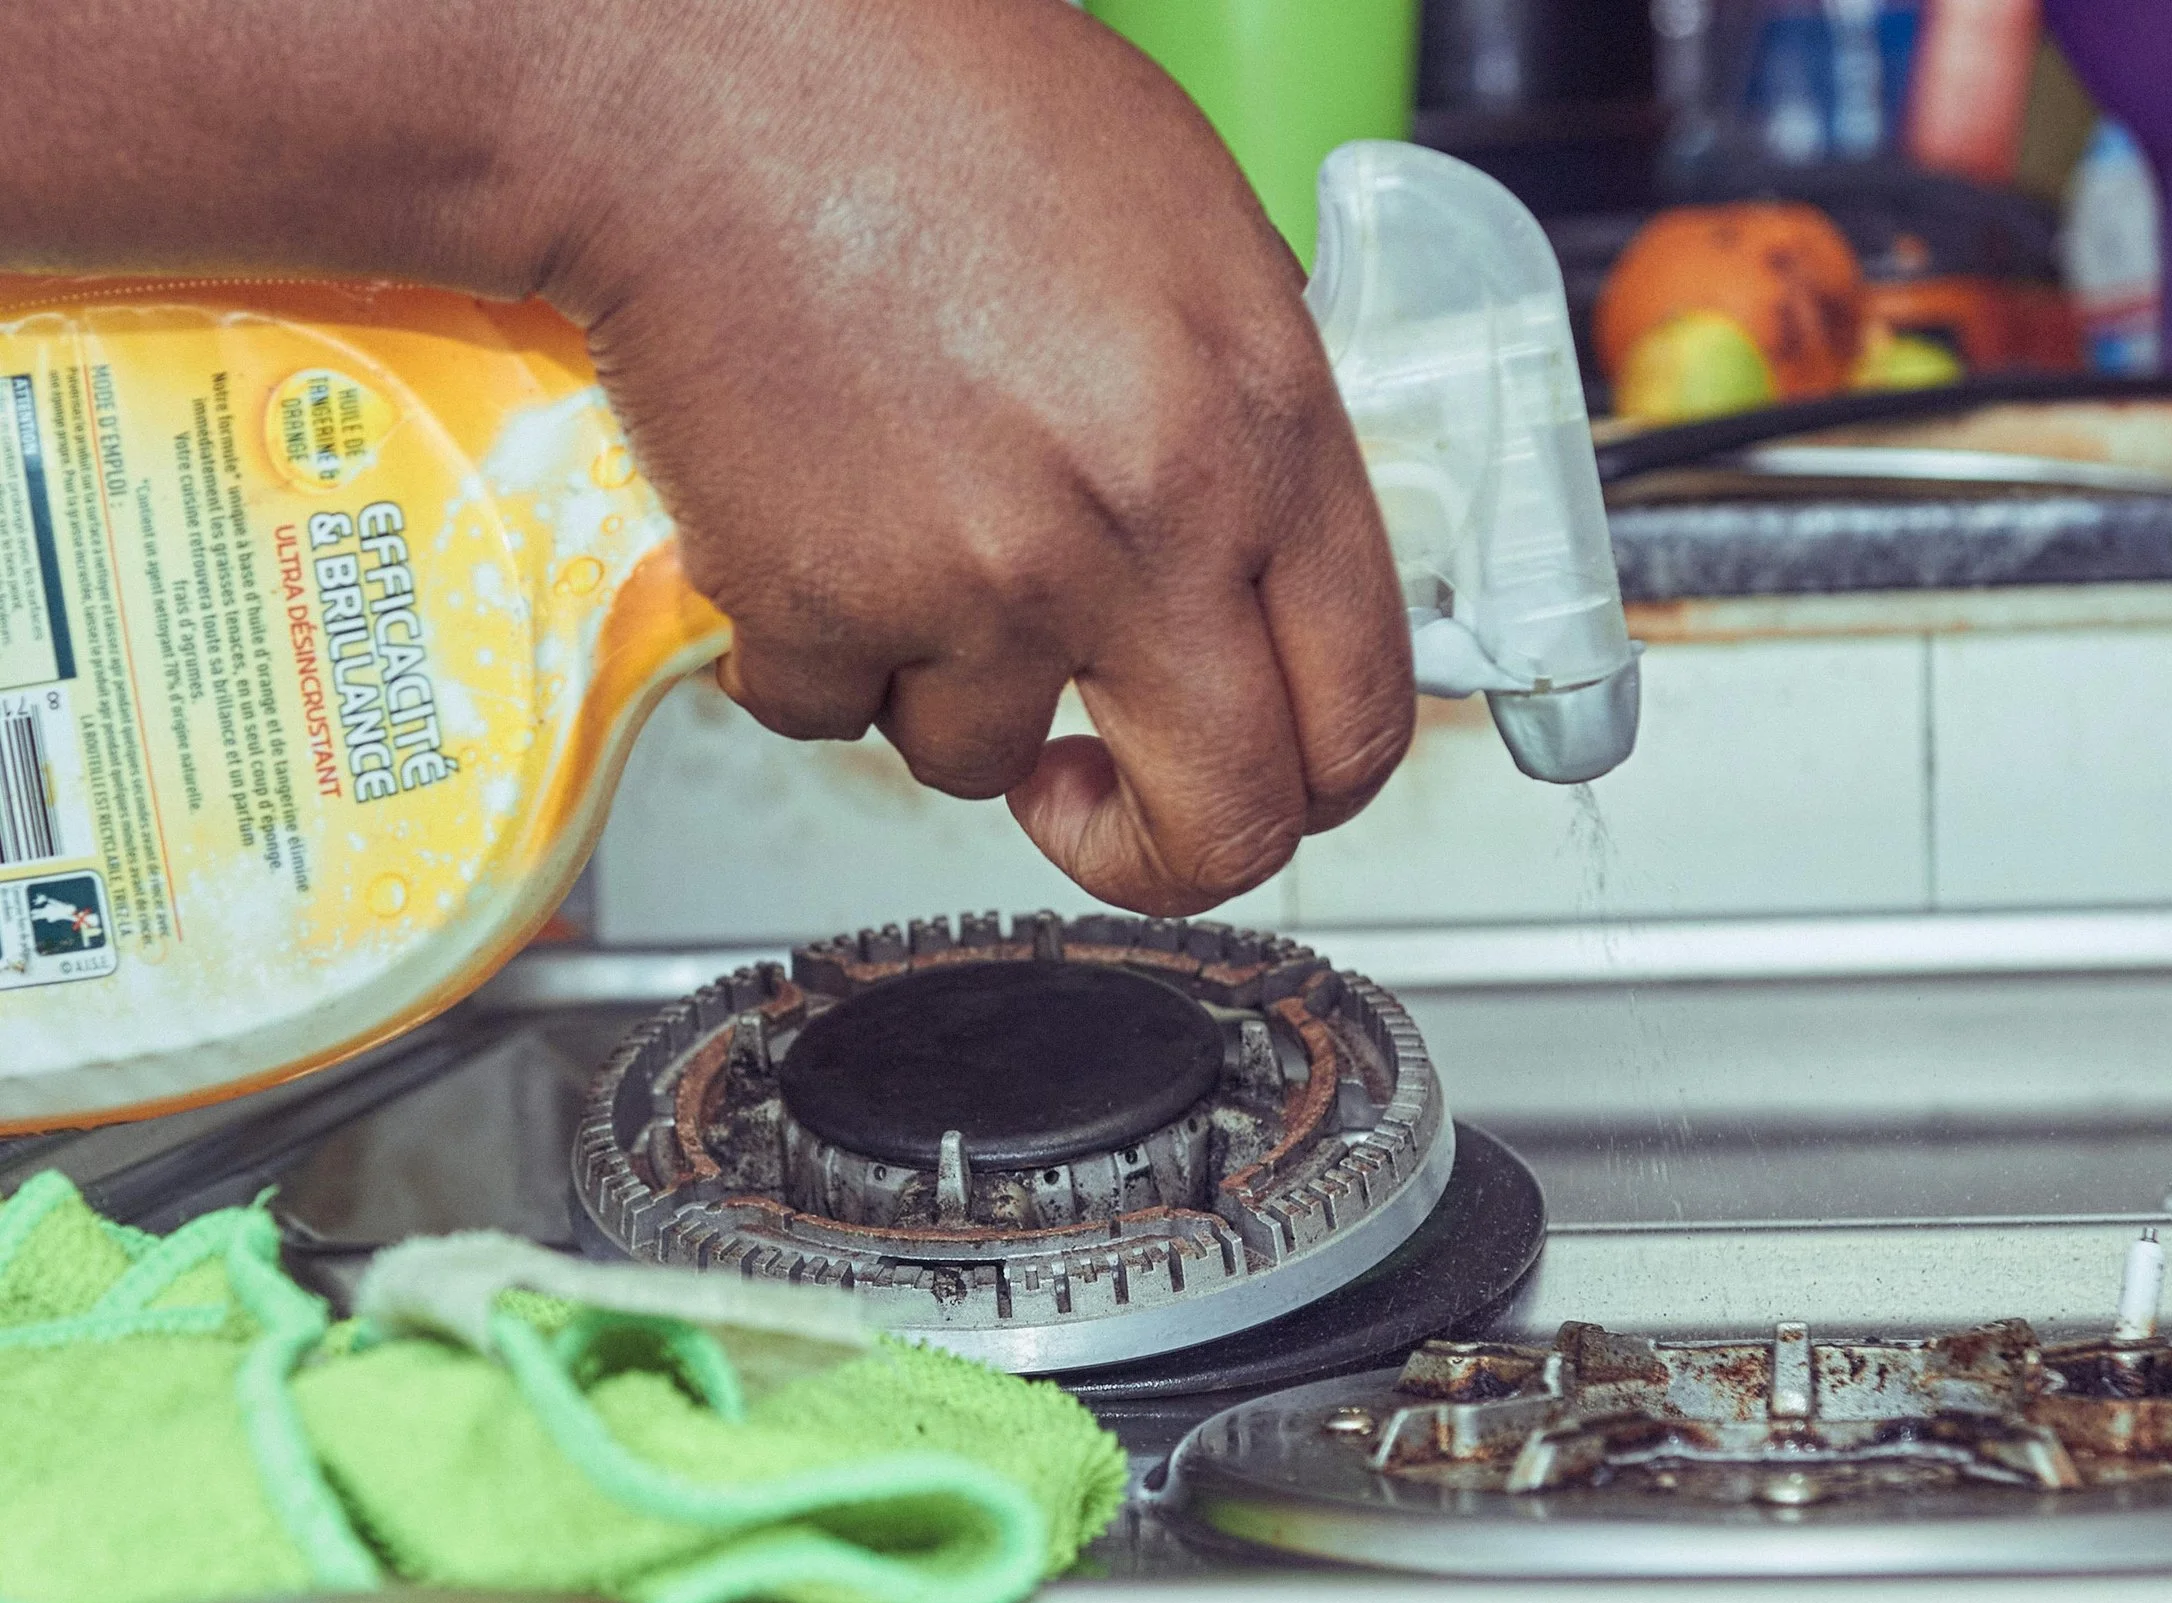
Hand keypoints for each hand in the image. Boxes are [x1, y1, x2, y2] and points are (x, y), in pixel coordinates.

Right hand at [534, 0, 1413, 913]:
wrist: (708, 80)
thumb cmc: (936, 112)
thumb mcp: (1195, 243)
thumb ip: (1251, 431)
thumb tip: (1270, 570)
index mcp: (1263, 433)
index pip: (1363, 710)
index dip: (1322, 785)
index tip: (1267, 785)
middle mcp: (1142, 530)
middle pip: (1224, 827)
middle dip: (1164, 853)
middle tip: (1104, 802)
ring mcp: (980, 585)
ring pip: (987, 764)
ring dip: (951, 691)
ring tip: (911, 538)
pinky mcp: (820, 610)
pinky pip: (835, 716)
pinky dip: (818, 655)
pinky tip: (818, 528)